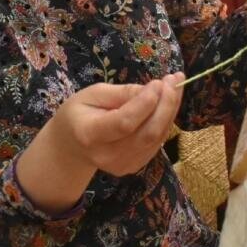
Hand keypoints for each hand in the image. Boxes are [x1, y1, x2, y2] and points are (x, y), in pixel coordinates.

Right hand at [16, 74, 184, 213]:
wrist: (71, 147)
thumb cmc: (79, 114)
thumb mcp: (92, 94)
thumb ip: (123, 93)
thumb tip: (153, 89)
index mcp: (90, 134)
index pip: (125, 123)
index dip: (145, 103)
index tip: (158, 82)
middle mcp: (107, 155)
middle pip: (147, 133)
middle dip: (166, 105)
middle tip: (173, 80)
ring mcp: (122, 165)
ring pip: (157, 138)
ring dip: (170, 110)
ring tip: (174, 86)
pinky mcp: (134, 166)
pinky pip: (157, 143)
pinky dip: (166, 121)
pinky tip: (167, 104)